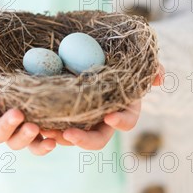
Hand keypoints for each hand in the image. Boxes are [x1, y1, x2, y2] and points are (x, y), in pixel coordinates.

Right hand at [0, 53, 56, 155]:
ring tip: (34, 127)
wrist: (18, 73)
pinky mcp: (34, 134)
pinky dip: (43, 146)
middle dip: (6, 126)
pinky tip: (52, 141)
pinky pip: (37, 146)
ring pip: (16, 142)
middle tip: (17, 114)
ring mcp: (15, 131)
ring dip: (24, 137)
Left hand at [41, 62, 164, 149]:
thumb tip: (159, 78)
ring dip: (58, 136)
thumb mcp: (138, 59)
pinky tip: (33, 120)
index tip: (109, 115)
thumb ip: (151, 66)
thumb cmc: (123, 57)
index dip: (120, 121)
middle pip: (97, 139)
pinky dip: (45, 125)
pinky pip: (54, 124)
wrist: (98, 52)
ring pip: (72, 136)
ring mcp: (82, 119)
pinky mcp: (63, 112)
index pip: (126, 121)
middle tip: (69, 134)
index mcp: (123, 108)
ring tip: (44, 130)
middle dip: (83, 140)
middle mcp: (102, 119)